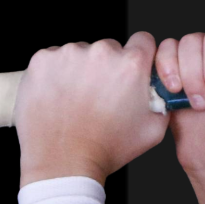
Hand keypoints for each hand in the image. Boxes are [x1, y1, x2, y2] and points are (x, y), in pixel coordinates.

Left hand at [15, 31, 170, 185]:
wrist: (63, 163)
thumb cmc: (106, 149)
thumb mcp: (153, 129)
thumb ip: (162, 99)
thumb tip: (161, 87)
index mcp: (131, 64)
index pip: (143, 40)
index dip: (139, 55)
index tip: (130, 70)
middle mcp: (101, 53)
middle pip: (109, 48)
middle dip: (107, 67)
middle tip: (99, 95)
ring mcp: (68, 54)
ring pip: (79, 54)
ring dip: (79, 70)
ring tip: (75, 101)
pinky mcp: (41, 61)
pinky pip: (53, 59)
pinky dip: (55, 74)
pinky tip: (58, 97)